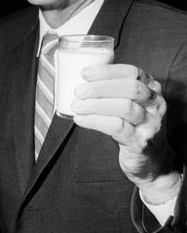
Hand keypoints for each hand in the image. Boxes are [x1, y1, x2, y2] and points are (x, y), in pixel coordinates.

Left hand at [71, 63, 178, 196]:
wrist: (151, 160)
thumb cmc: (133, 126)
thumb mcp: (129, 103)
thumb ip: (112, 90)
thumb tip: (81, 79)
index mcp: (152, 89)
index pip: (132, 72)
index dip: (107, 71)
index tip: (85, 73)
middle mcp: (155, 104)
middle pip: (131, 88)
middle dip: (101, 87)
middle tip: (79, 91)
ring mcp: (150, 124)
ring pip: (125, 107)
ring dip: (96, 105)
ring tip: (77, 106)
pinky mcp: (140, 142)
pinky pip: (117, 127)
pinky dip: (95, 121)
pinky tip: (81, 119)